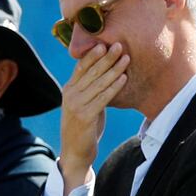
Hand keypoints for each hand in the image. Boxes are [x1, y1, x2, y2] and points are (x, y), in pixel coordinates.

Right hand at [59, 43, 129, 195]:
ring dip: (114, 69)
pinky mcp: (85, 116)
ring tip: (126, 58)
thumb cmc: (84, 128)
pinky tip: (124, 79)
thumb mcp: (84, 105)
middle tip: (119, 45)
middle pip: (90, 71)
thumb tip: (105, 74)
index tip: (105, 43)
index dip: (93, 54)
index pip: (81, 67)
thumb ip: (90, 90)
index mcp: (68, 89)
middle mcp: (70, 95)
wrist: (75, 153)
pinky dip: (114, 87)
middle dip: (106, 57)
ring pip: (98, 83)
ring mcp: (76, 105)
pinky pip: (103, 98)